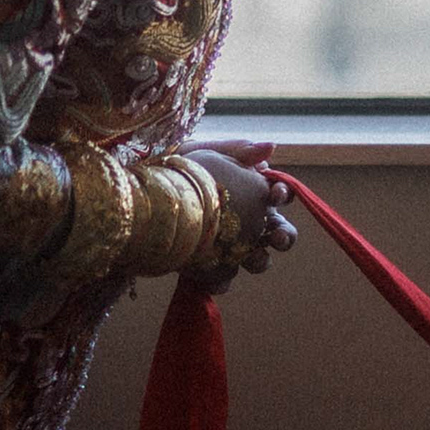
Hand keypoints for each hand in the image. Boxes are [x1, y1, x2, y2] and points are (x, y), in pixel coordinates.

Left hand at [183, 140, 294, 292]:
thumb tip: (272, 147)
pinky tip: (214, 280)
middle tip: (275, 237)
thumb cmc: (180, 167)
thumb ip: (237, 149)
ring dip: (259, 261)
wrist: (146, 192)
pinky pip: (221, 278)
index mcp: (252, 193)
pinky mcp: (207, 263)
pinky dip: (221, 281)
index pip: (279, 195)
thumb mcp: (205, 152)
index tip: (274, 194)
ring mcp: (228, 245)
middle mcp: (247, 221)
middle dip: (283, 237)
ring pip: (256, 259)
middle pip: (277, 232)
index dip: (282, 194)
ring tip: (250, 259)